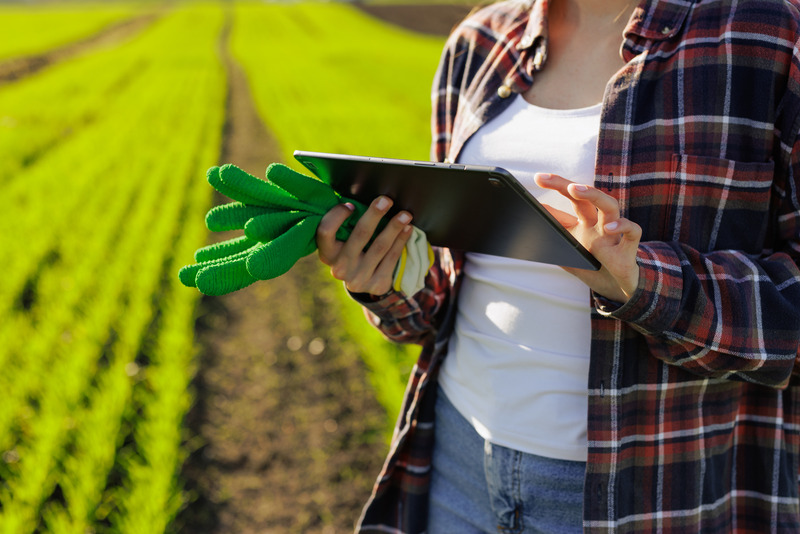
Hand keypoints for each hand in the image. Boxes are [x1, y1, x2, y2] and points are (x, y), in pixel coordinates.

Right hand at [317, 196, 413, 295]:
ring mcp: (359, 278)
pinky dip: (401, 241)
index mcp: (327, 253)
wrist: (361, 281)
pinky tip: (408, 229)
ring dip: (395, 227)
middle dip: (374, 215)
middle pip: (359, 235)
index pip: (325, 231)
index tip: (350, 205)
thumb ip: (345, 224)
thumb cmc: (351, 250)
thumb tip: (360, 193)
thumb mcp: (341, 241)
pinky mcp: (377, 284)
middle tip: (386, 200)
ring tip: (406, 214)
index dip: (337, 216)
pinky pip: (392, 258)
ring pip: (380, 247)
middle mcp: (340, 267)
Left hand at [534, 173, 640, 302]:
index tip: (538, 178)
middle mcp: (598, 224)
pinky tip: (609, 227)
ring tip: (575, 189)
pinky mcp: (628, 248)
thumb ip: (555, 236)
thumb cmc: (594, 267)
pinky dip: (623, 226)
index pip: (571, 199)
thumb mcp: (569, 251)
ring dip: (593, 195)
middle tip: (545, 179)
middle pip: (586, 197)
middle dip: (566, 185)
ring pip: (610, 206)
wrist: (617, 288)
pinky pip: (632, 231)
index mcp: (585, 222)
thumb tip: (533, 223)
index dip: (556, 187)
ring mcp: (614, 234)